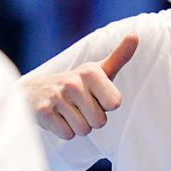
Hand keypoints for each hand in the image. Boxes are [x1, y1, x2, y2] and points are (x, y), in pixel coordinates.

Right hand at [23, 33, 138, 139]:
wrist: (35, 92)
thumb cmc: (76, 84)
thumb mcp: (97, 70)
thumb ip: (119, 57)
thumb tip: (135, 35)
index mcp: (91, 72)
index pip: (115, 104)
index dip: (106, 105)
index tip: (94, 96)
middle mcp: (73, 82)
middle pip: (100, 121)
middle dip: (91, 119)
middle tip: (79, 106)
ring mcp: (56, 97)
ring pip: (84, 130)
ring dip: (77, 126)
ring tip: (68, 112)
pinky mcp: (43, 112)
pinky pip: (67, 135)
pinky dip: (64, 131)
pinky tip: (57, 117)